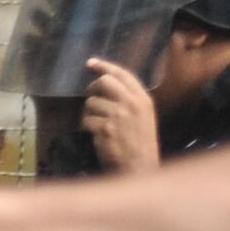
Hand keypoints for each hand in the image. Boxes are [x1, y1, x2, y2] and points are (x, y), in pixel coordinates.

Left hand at [81, 57, 160, 173]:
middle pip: (104, 82)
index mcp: (143, 99)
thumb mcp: (143, 117)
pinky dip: (86, 127)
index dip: (104, 67)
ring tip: (98, 125)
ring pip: (91, 102)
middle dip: (92, 89)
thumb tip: (105, 86)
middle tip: (91, 100)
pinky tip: (96, 135)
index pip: (123, 74)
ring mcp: (118, 116)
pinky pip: (86, 120)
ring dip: (88, 113)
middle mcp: (131, 103)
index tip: (90, 63)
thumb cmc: (140, 144)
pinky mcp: (105, 128)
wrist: (138, 167)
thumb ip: (128, 101)